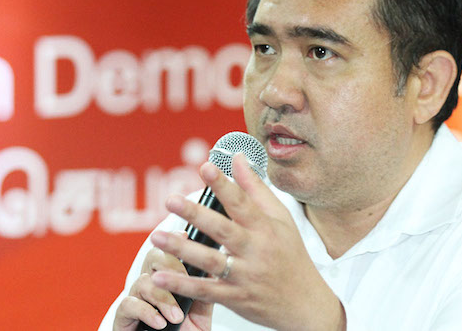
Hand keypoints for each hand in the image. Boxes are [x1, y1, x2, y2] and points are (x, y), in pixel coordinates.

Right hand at [113, 233, 213, 330]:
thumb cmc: (185, 330)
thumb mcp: (201, 309)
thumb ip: (206, 287)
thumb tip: (220, 263)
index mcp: (168, 276)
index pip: (168, 249)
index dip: (174, 239)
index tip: (184, 234)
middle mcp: (151, 281)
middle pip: (153, 256)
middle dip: (169, 263)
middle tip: (184, 279)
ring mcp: (136, 296)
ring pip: (144, 281)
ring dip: (163, 298)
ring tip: (177, 316)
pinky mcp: (123, 314)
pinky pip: (129, 304)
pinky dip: (147, 312)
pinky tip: (161, 322)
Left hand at [148, 154, 345, 330]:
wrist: (304, 302)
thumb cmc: (291, 255)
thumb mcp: (281, 218)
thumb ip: (256, 189)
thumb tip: (238, 158)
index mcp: (266, 228)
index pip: (242, 202)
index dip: (224, 184)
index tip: (205, 167)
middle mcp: (255, 250)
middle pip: (223, 230)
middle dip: (196, 214)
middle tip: (171, 200)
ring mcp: (244, 276)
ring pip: (211, 261)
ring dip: (182, 250)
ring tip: (157, 237)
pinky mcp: (235, 298)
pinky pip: (205, 291)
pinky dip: (182, 285)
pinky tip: (160, 276)